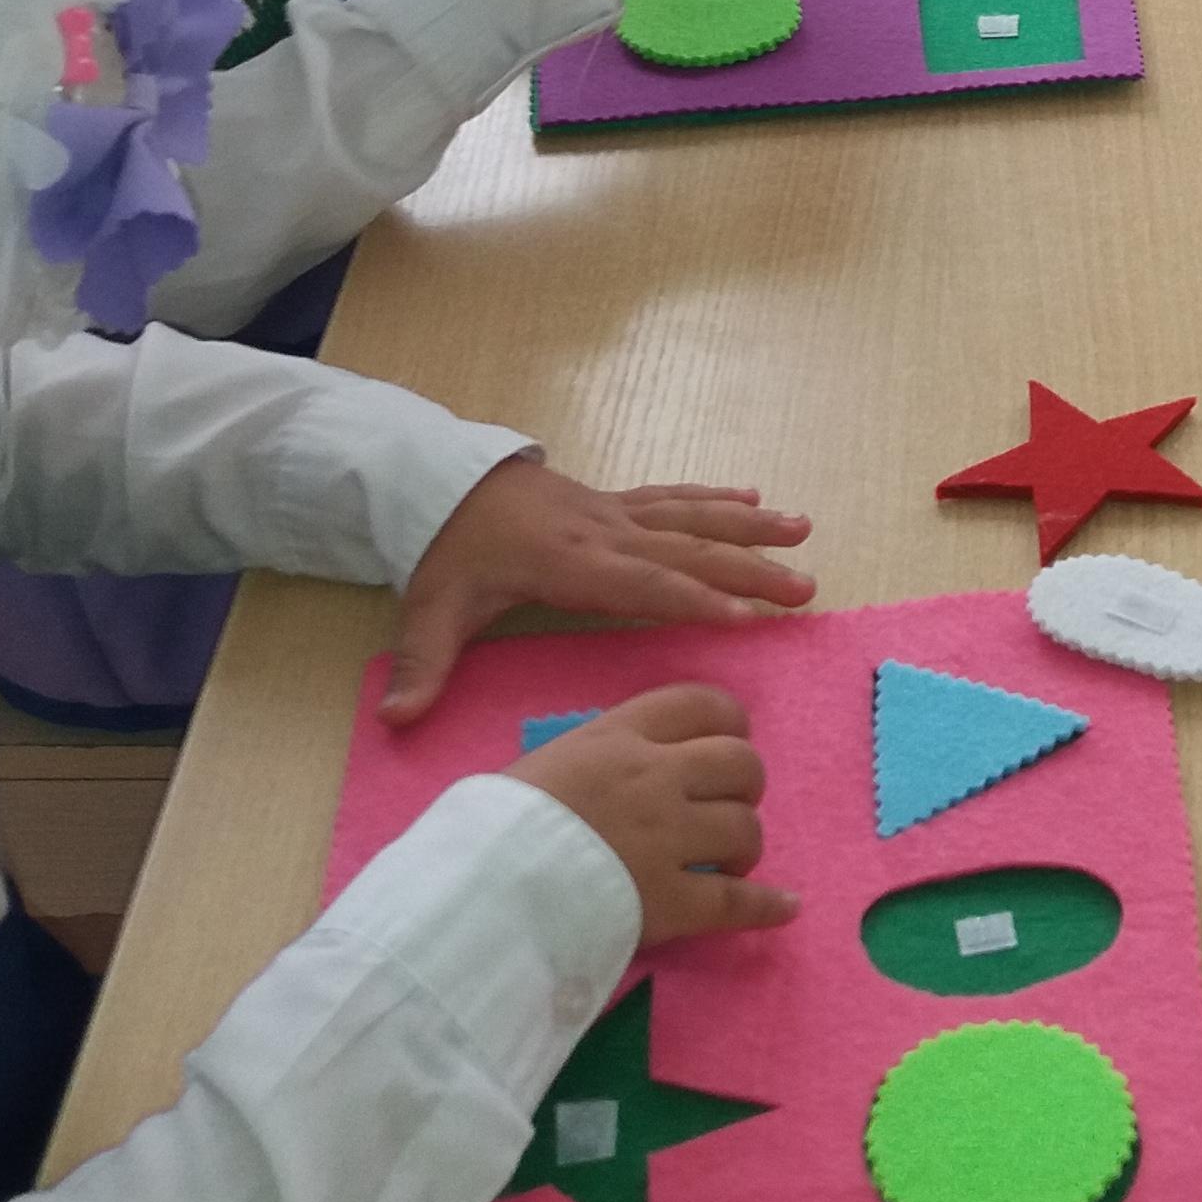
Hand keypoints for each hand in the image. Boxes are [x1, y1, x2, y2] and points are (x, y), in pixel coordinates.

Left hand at [386, 457, 815, 723]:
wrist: (439, 483)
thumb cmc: (445, 553)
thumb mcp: (430, 609)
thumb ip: (423, 664)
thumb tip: (395, 719)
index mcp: (570, 565)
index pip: (644, 585)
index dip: (696, 600)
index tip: (749, 617)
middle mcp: (605, 534)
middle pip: (689, 551)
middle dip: (751, 570)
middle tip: (806, 588)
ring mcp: (614, 513)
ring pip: (694, 517)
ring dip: (751, 528)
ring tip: (805, 531)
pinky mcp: (613, 502)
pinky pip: (675, 498)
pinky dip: (717, 498)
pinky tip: (755, 500)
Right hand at [505, 686, 797, 943]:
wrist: (477, 891)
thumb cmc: (491, 827)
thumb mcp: (541, 767)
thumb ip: (592, 761)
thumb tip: (608, 773)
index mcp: (617, 737)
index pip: (700, 704)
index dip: (728, 722)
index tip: (727, 741)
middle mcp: (654, 778)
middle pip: (741, 763)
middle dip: (745, 785)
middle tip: (726, 807)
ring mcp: (668, 838)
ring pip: (746, 828)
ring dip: (745, 846)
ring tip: (727, 862)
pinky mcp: (671, 902)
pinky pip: (737, 903)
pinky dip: (766, 907)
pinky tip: (784, 907)